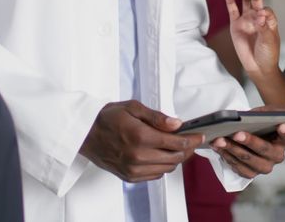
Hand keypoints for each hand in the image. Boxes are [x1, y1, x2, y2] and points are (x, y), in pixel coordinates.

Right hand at [79, 100, 202, 182]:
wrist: (85, 134)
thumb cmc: (107, 118)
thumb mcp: (132, 108)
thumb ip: (157, 117)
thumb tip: (177, 124)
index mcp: (139, 137)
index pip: (176, 143)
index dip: (192, 140)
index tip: (199, 135)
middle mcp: (137, 156)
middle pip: (175, 157)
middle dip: (187, 149)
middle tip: (191, 140)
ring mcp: (133, 169)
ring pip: (167, 168)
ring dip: (176, 158)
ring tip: (176, 146)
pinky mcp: (130, 177)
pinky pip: (156, 175)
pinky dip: (163, 166)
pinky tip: (161, 154)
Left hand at [209, 105, 284, 177]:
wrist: (248, 133)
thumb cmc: (262, 122)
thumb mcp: (271, 113)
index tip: (282, 124)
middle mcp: (277, 156)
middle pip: (264, 151)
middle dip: (250, 141)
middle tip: (237, 133)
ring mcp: (264, 167)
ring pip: (249, 161)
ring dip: (233, 150)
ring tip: (220, 139)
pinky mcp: (250, 173)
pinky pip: (239, 168)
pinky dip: (227, 157)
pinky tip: (218, 147)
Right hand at [226, 0, 280, 77]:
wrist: (258, 67)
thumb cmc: (268, 53)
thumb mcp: (268, 41)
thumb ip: (264, 28)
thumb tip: (259, 15)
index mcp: (269, 20)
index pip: (266, 10)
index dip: (263, 12)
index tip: (261, 17)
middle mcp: (258, 17)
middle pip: (256, 2)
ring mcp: (246, 20)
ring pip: (245, 2)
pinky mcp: (236, 25)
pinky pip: (233, 11)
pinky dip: (231, 2)